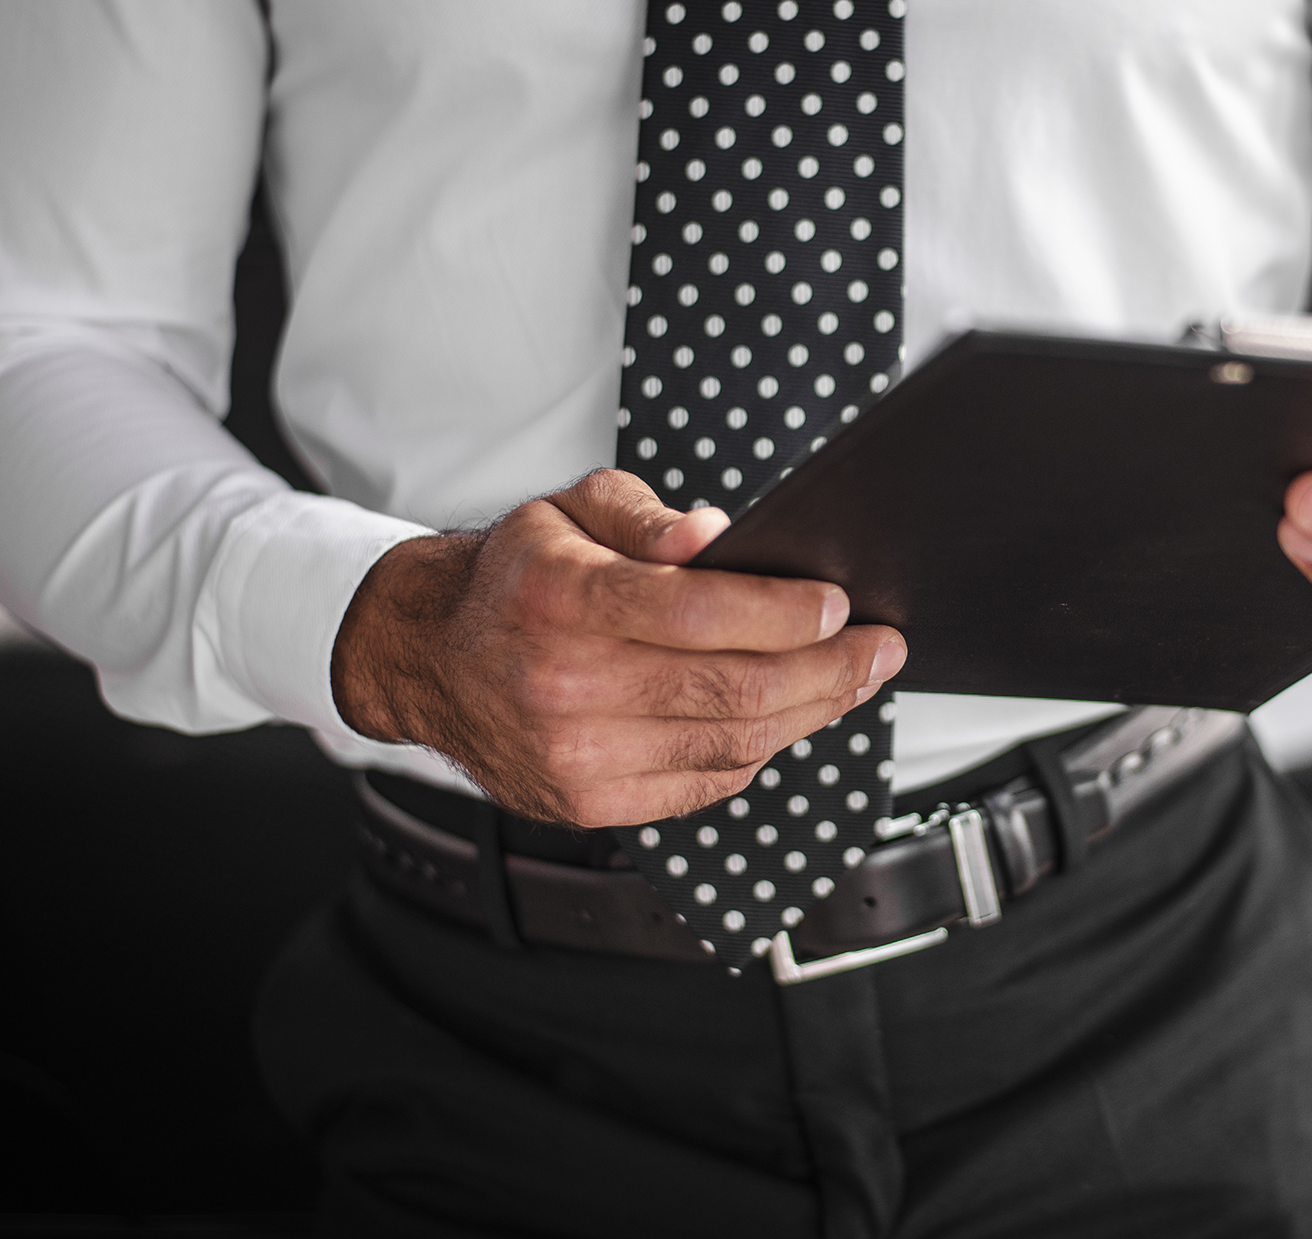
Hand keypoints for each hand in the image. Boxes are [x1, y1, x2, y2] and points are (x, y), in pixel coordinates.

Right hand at [331, 469, 905, 827]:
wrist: (431, 656)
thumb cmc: (518, 575)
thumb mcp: (572, 509)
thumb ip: (646, 516)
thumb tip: (715, 537)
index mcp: (560, 598)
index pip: (698, 612)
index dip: (785, 613)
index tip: (841, 604)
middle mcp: (563, 684)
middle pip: (732, 687)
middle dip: (828, 669)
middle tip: (880, 648)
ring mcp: (575, 755)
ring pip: (731, 744)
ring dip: (810, 714)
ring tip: (853, 681)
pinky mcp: (587, 803)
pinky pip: (704, 784)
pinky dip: (759, 751)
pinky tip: (788, 718)